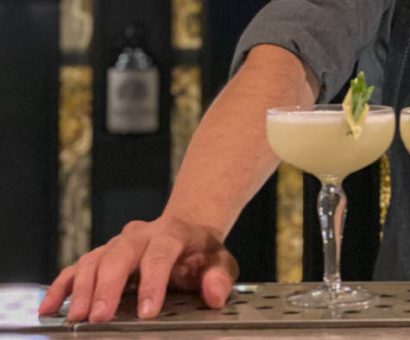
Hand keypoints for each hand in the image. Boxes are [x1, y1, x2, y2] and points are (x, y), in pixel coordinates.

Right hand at [38, 216, 237, 322]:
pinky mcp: (99, 256)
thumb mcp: (220, 262)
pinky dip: (60, 286)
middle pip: (119, 254)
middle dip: (108, 286)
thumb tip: (216, 294)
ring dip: (82, 289)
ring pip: (94, 260)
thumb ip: (220, 277)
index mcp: (172, 232)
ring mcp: (116, 244)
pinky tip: (49, 309)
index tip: (148, 312)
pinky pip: (75, 268)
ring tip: (76, 318)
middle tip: (99, 317)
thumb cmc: (201, 254)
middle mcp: (140, 234)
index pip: (161, 253)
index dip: (153, 282)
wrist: (185, 233)